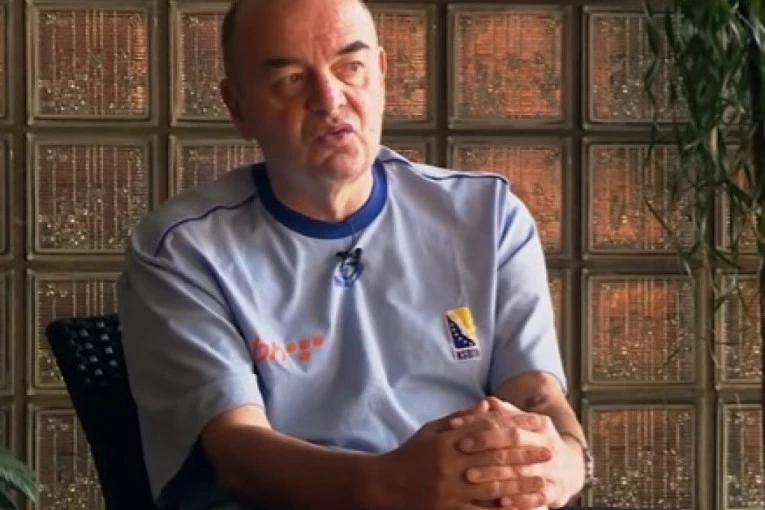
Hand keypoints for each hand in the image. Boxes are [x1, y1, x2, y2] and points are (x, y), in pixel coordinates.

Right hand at [375, 401, 546, 509]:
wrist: (384, 486)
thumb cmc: (410, 455)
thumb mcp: (431, 430)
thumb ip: (461, 418)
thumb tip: (488, 405)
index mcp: (447, 441)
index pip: (486, 430)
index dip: (514, 427)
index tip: (535, 425)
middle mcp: (450, 463)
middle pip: (495, 456)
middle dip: (525, 454)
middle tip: (549, 452)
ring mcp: (450, 489)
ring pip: (492, 485)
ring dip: (522, 484)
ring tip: (544, 483)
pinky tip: (520, 509)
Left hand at [451, 398, 580, 508]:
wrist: (570, 469)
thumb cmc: (536, 444)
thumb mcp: (525, 426)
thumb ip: (506, 415)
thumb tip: (488, 402)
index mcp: (539, 424)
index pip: (507, 420)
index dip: (481, 422)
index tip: (456, 425)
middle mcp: (547, 444)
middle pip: (515, 441)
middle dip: (486, 444)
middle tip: (461, 449)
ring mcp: (553, 468)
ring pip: (522, 469)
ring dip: (496, 473)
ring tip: (471, 476)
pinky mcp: (557, 491)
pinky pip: (539, 496)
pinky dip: (520, 500)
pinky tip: (500, 502)